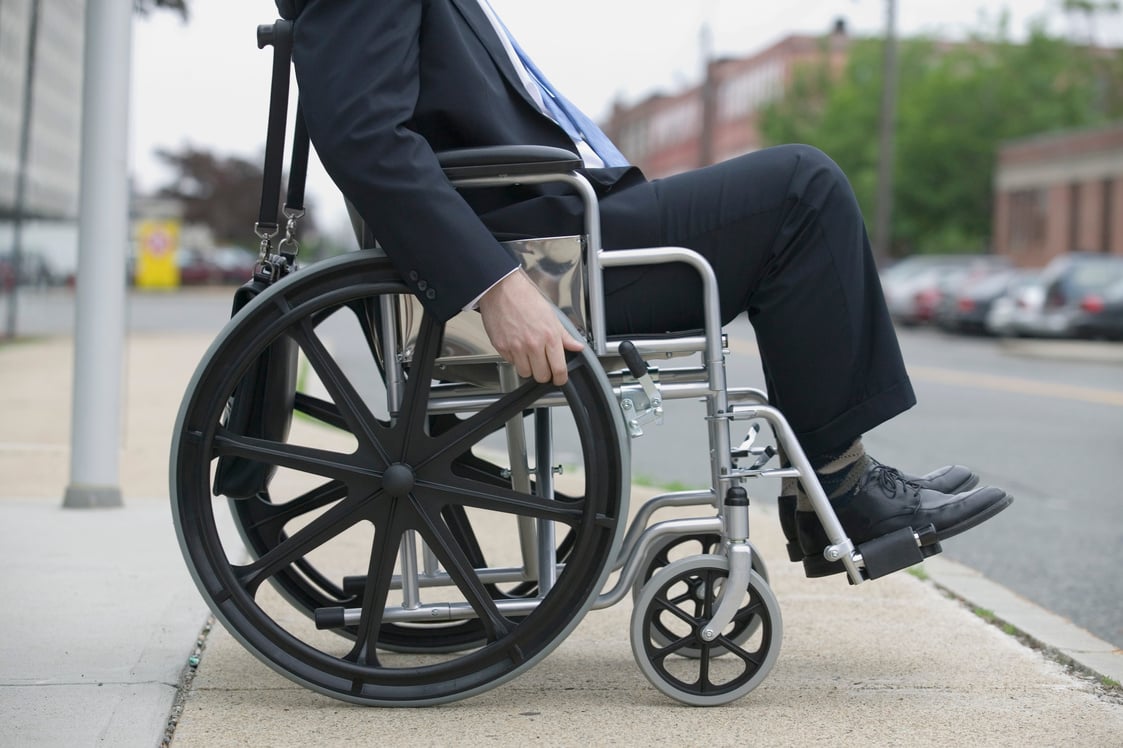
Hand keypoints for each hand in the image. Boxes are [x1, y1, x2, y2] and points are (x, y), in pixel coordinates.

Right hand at [478, 270, 584, 385]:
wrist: (502, 290)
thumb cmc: (526, 298)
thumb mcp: (551, 316)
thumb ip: (564, 336)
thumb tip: (577, 347)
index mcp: (549, 336)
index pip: (558, 369)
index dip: (560, 378)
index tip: (559, 378)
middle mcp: (533, 345)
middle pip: (541, 376)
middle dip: (544, 374)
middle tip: (544, 366)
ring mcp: (516, 347)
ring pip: (525, 373)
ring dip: (528, 368)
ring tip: (529, 355)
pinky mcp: (501, 347)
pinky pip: (511, 362)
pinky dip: (515, 358)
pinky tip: (517, 346)